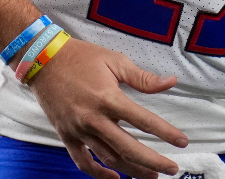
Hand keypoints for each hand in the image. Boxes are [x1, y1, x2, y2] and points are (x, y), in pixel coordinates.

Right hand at [27, 38, 188, 178]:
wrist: (43, 60)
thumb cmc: (82, 58)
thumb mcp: (116, 61)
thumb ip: (143, 78)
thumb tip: (171, 82)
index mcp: (109, 98)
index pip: (144, 121)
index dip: (166, 133)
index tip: (182, 142)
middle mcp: (94, 118)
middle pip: (128, 147)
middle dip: (152, 161)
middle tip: (172, 169)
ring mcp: (78, 130)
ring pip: (108, 158)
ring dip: (131, 169)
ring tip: (150, 175)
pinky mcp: (66, 135)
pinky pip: (82, 160)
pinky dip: (98, 173)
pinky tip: (115, 178)